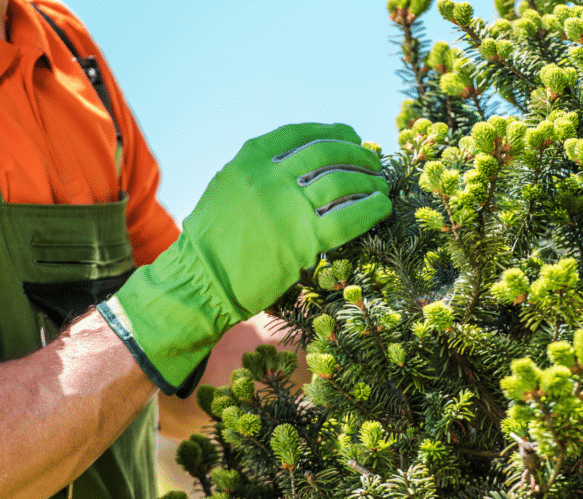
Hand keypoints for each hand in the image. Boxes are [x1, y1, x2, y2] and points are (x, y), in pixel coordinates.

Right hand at [99, 123, 391, 394]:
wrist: (201, 281)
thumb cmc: (213, 240)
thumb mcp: (229, 188)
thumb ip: (262, 172)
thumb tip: (306, 163)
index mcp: (250, 160)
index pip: (302, 134)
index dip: (334, 132)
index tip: (351, 136)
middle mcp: (270, 177)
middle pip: (327, 153)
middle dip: (356, 154)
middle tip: (373, 163)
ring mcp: (287, 208)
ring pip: (343, 182)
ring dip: (368, 181)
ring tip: (380, 185)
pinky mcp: (303, 241)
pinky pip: (349, 217)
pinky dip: (372, 208)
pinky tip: (382, 207)